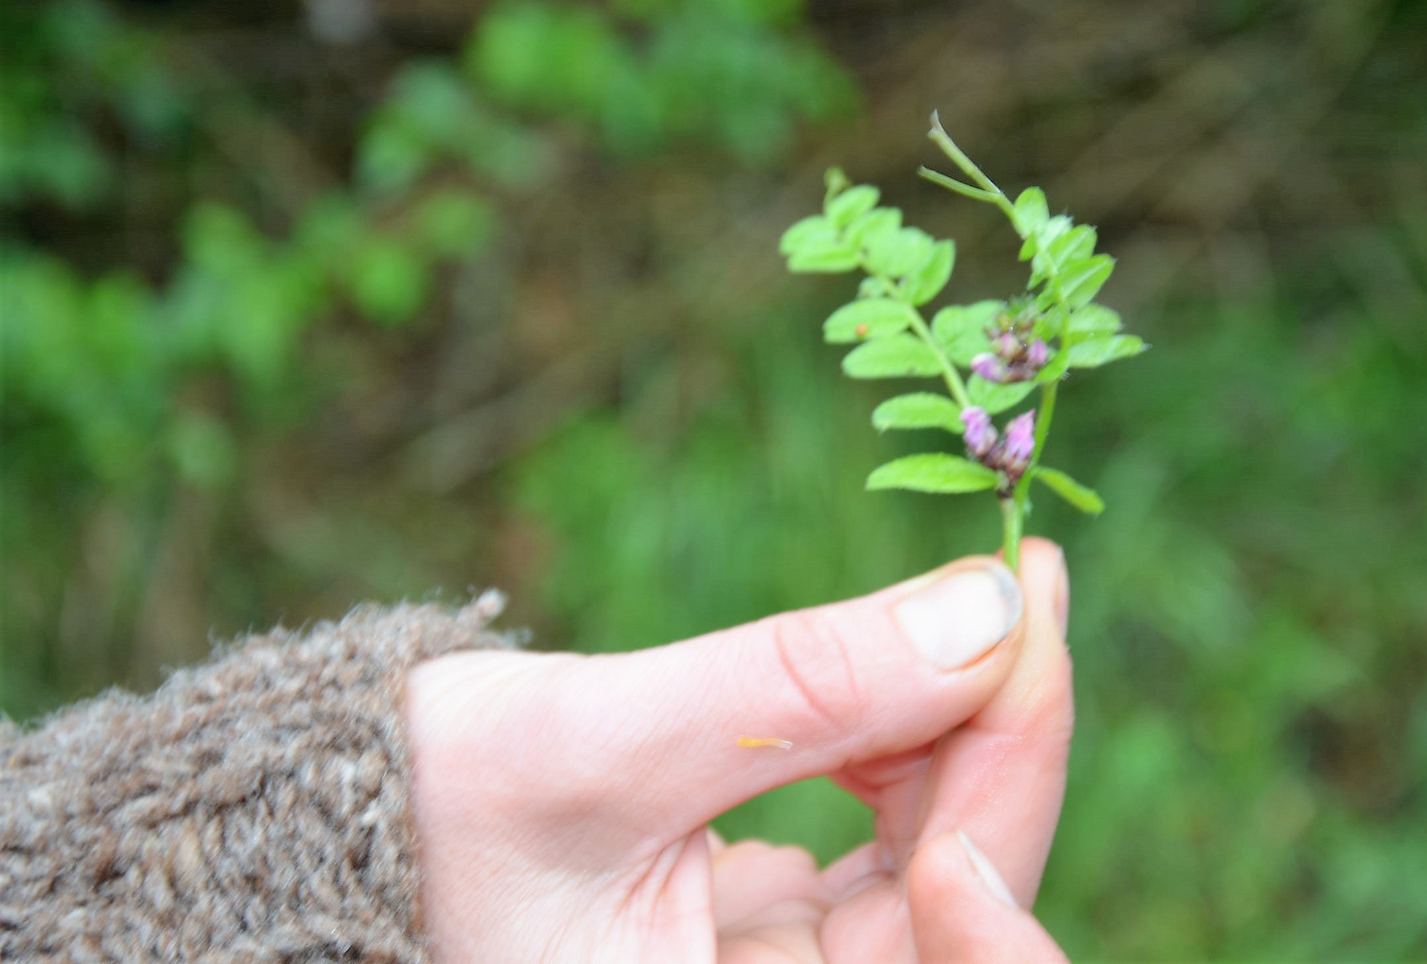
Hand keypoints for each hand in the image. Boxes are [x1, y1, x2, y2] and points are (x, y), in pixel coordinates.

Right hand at [406, 538, 1073, 961]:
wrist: (319, 830)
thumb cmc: (410, 817)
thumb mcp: (593, 748)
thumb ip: (794, 691)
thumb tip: (985, 610)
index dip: (1012, 823)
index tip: (1026, 644)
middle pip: (966, 904)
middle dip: (1002, 739)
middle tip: (1016, 579)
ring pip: (944, 867)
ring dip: (963, 731)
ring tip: (960, 605)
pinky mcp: (781, 933)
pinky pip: (893, 848)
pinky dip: (908, 745)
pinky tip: (900, 667)